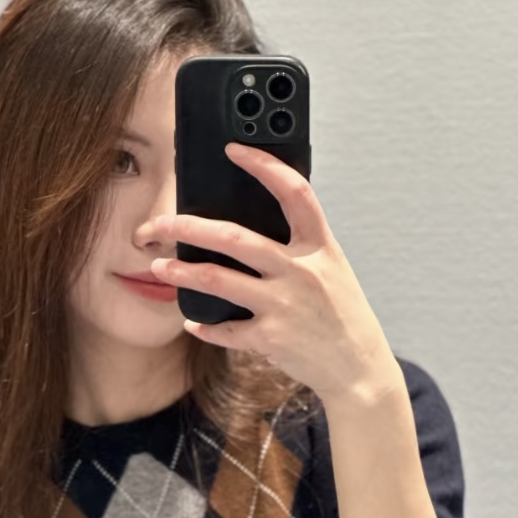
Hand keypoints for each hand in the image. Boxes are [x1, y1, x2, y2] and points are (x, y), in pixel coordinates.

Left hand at [148, 141, 399, 402]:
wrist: (359, 367)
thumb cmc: (342, 315)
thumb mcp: (332, 269)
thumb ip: (301, 246)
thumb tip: (261, 222)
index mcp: (319, 247)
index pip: (294, 192)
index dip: (265, 166)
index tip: (234, 150)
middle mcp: (300, 272)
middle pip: (234, 238)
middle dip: (189, 226)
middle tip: (161, 223)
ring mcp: (283, 306)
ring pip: (218, 280)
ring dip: (182, 271)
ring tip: (159, 266)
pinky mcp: (270, 338)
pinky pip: (226, 330)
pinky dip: (204, 327)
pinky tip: (192, 323)